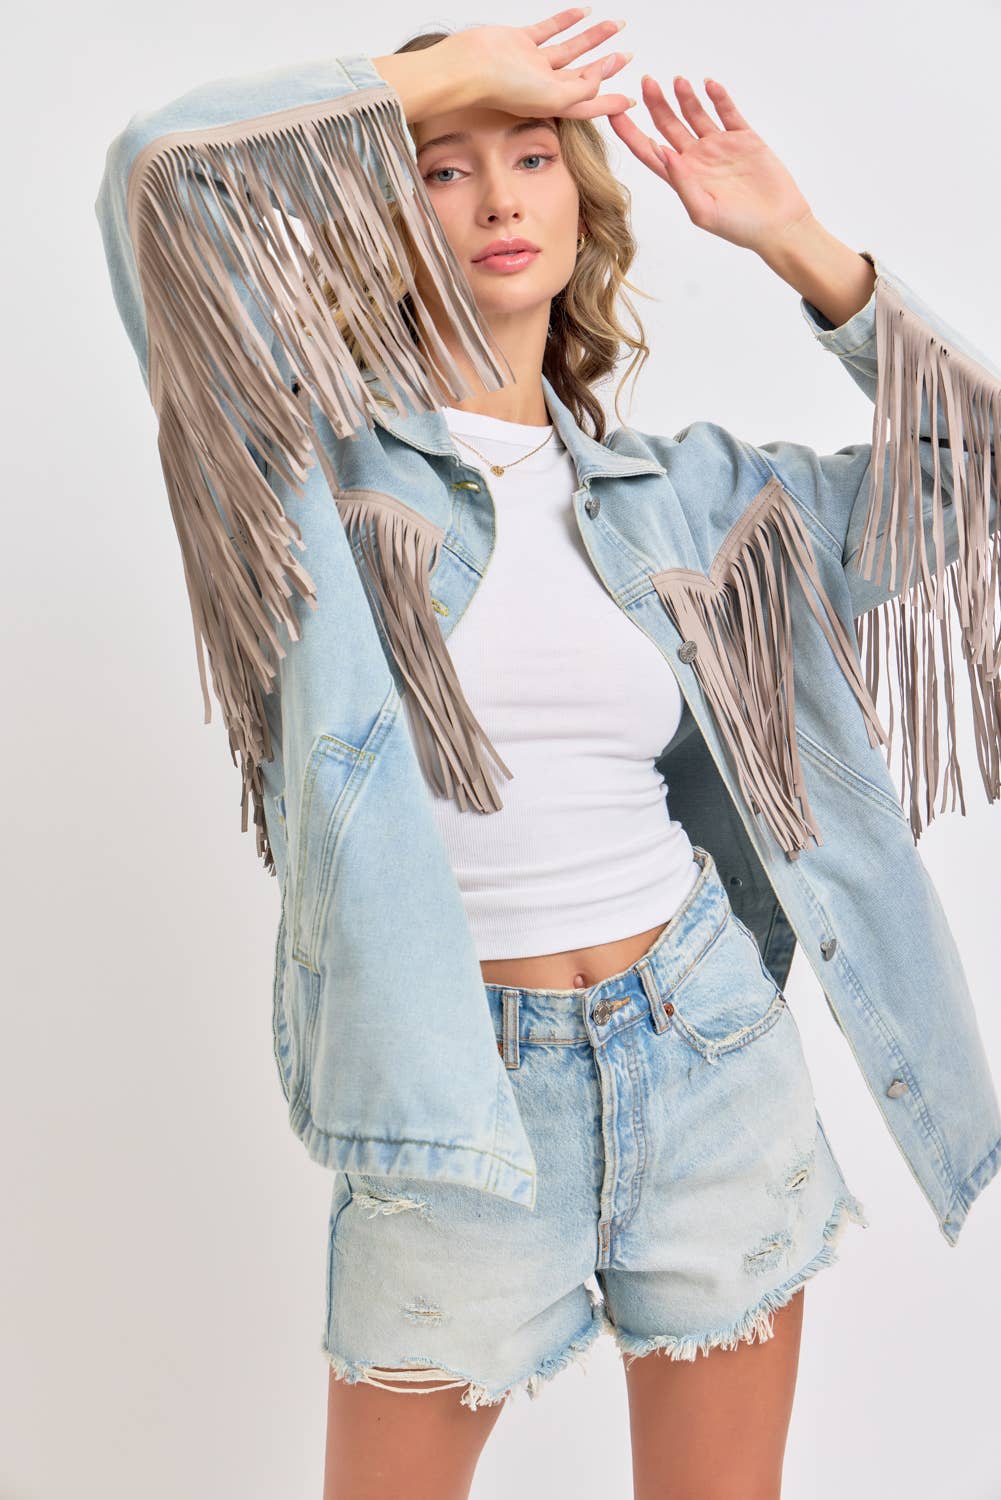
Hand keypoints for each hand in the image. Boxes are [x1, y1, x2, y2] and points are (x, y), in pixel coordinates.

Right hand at [445, 7, 636, 120]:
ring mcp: (532, 63)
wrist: (469, 67)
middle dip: (607, 66)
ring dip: (594, 38)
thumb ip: (584, 86)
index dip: (610, 103)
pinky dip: (567, 20)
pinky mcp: (521, 42)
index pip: (589, 103)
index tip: (629, 100)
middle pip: (583, 75)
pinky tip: (584, 12)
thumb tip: (605, 70)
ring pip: (571, 49)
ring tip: (616, 25)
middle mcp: (544, 85)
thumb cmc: (504, 88)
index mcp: (553, 104)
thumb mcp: (554, 96)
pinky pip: (550, 29)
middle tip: (627, 56)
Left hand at [607, 74, 815, 254]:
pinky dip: (718, 97)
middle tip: (647, 81)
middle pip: (669, 125)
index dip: (630, 132)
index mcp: (681, 178)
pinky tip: (709, 84)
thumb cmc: (740, 228)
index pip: (648, 150)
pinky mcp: (744, 138)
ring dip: (686, 96)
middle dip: (656, 103)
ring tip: (678, 81)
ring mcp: (720, 146)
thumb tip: (662, 151)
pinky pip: (727, 111)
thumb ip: (681, 182)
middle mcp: (697, 159)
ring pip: (696, 114)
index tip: (613, 112)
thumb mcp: (703, 211)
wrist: (778, 225)